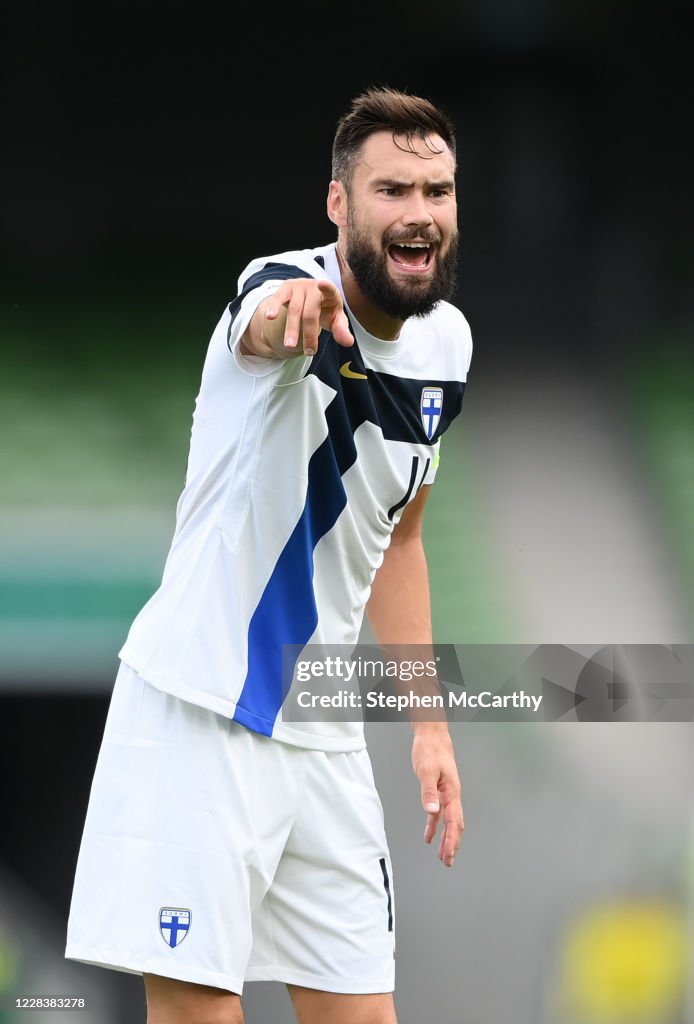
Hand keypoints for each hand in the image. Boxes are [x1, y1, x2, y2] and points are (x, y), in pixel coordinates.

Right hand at [264, 278, 353, 356]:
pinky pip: (278, 298)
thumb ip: (341, 330)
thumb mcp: (335, 320)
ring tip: (289, 346)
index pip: (330, 290)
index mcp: (330, 294)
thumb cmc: (325, 310)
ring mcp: (298, 286)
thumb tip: (349, 342)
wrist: (310, 297)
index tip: (322, 284)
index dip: (327, 287)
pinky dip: (274, 307)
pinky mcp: (285, 288)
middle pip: (310, 312)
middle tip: (309, 352)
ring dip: (292, 329)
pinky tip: (270, 317)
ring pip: (294, 310)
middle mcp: (314, 287)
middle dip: (309, 333)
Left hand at [412, 726, 463, 867]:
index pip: (454, 821)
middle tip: (448, 861)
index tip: (448, 855)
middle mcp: (452, 795)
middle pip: (455, 825)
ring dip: (446, 839)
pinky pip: (439, 813)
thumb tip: (432, 812)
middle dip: (453, 844)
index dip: (451, 840)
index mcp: (452, 792)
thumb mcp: (426, 770)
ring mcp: (446, 794)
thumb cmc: (431, 750)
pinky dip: (435, 825)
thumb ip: (429, 792)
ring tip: (442, 855)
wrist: (432, 736)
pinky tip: (429, 835)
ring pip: (449, 821)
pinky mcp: (439, 791)